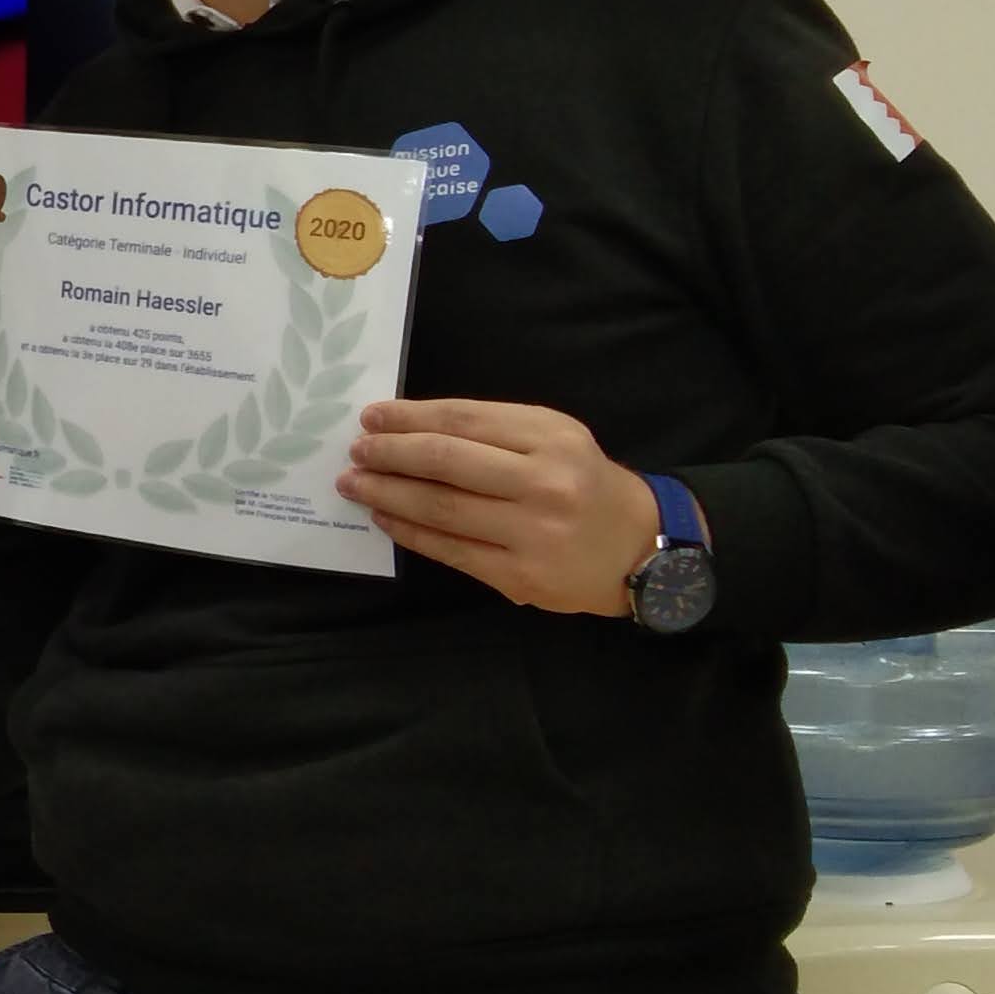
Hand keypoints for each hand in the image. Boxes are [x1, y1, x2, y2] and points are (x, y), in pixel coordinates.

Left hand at [338, 399, 660, 616]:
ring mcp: (532, 534)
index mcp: (552, 439)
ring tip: (356, 484)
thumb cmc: (584, 483)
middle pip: (446, 462)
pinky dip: (409, 532)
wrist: (639, 549)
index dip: (409, 418)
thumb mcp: (555, 437)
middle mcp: (544, 484)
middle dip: (390, 454)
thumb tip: (410, 426)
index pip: (463, 421)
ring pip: (441, 509)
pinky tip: (385, 518)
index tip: (372, 417)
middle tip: (355, 452)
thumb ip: (492, 429)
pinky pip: (450, 550)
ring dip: (388, 494)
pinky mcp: (520, 577)